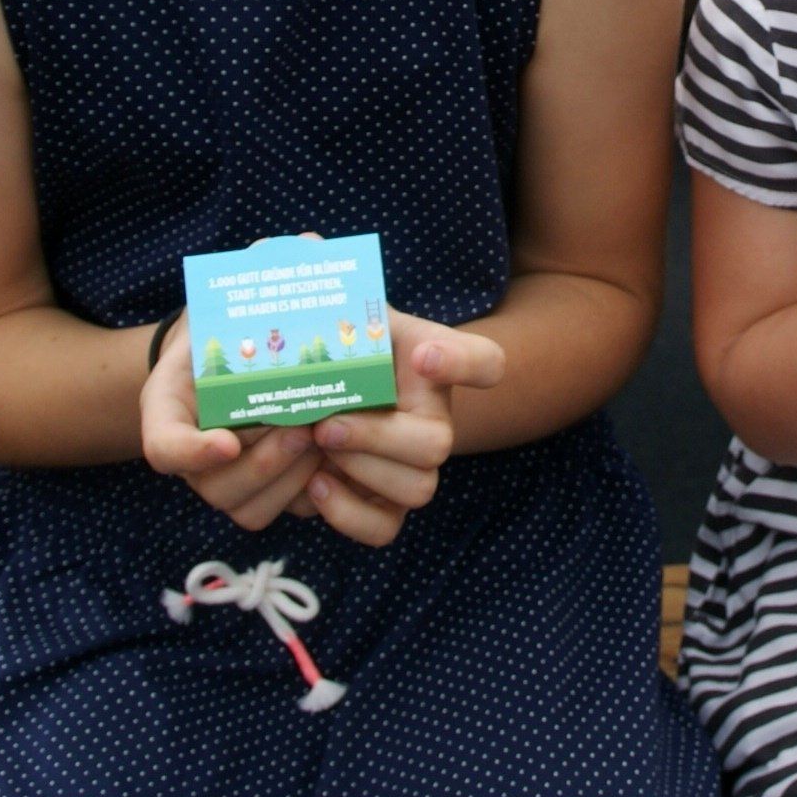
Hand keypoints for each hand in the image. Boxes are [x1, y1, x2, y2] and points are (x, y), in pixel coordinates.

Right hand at [141, 316, 329, 529]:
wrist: (236, 352)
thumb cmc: (223, 334)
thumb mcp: (210, 321)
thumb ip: (224, 330)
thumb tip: (271, 324)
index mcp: (169, 416)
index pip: (164, 449)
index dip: (192, 454)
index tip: (227, 443)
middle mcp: (195, 459)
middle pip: (217, 489)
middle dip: (265, 465)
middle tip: (304, 430)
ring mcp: (231, 480)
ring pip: (252, 509)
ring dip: (292, 479)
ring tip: (323, 440)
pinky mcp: (271, 491)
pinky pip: (289, 510)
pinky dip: (318, 490)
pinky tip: (340, 456)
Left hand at [303, 308, 505, 547]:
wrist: (321, 398)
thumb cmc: (337, 354)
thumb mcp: (343, 317)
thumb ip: (341, 299)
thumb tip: (312, 267)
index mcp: (433, 367)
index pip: (484, 362)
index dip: (462, 363)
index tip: (423, 356)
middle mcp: (435, 422)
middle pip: (437, 444)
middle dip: (377, 437)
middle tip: (327, 423)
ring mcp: (412, 469)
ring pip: (416, 489)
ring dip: (361, 471)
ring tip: (318, 445)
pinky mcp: (382, 506)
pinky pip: (382, 529)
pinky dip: (348, 513)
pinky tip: (315, 482)